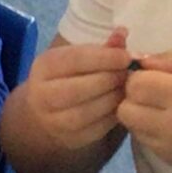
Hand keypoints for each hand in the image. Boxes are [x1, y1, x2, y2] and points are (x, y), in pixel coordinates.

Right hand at [17, 26, 135, 150]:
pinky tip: (120, 105)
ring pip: (89, 111)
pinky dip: (113, 116)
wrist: (45, 111)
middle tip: (129, 74)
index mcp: (44, 66)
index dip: (105, 58)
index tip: (127, 57)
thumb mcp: (78, 57)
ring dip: (114, 99)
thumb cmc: (69, 76)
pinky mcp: (69, 139)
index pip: (76, 60)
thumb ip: (102, 47)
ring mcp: (53, 121)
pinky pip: (97, 129)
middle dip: (111, 79)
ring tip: (127, 89)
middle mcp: (42, 95)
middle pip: (82, 87)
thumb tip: (123, 32)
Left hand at [116, 51, 171, 172]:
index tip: (154, 73)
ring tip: (163, 106)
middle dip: (134, 95)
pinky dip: (149, 129)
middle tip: (155, 90)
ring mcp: (169, 146)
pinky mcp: (169, 160)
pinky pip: (144, 140)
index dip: (139, 76)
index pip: (136, 85)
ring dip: (139, 113)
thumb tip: (141, 60)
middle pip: (126, 108)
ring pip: (131, 126)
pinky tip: (171, 123)